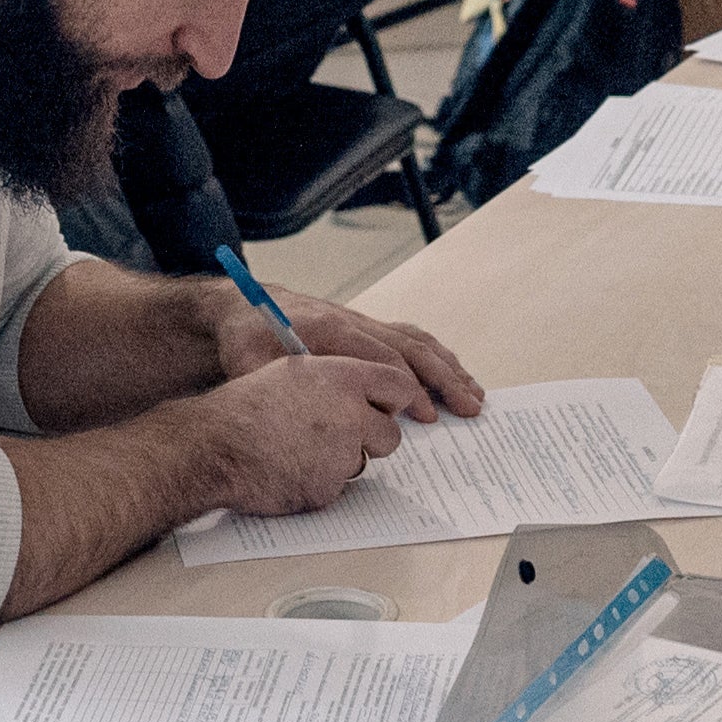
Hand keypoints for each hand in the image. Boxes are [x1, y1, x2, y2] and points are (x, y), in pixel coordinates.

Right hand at [181, 353, 421, 514]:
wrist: (212, 444)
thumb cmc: (247, 404)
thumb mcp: (295, 371)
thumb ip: (337, 378)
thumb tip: (367, 391)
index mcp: (344, 377)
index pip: (400, 385)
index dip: (394, 399)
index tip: (387, 407)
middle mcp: (351, 414)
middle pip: (391, 434)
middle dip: (372, 437)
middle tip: (343, 434)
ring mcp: (341, 455)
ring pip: (363, 462)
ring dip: (343, 459)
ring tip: (301, 448)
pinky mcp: (328, 489)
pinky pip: (337, 486)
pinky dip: (318, 481)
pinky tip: (289, 468)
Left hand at [218, 285, 484, 420]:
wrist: (246, 306)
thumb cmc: (248, 337)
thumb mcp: (248, 362)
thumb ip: (274, 386)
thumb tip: (300, 416)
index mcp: (331, 330)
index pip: (382, 358)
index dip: (408, 387)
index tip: (428, 415)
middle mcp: (355, 322)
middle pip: (410, 348)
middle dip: (443, 379)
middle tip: (469, 406)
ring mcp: (364, 323)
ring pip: (417, 341)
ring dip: (448, 368)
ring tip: (475, 394)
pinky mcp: (366, 328)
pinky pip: (409, 338)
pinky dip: (436, 356)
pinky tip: (453, 374)